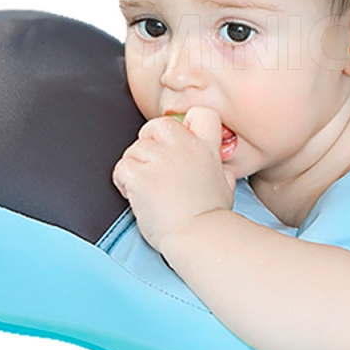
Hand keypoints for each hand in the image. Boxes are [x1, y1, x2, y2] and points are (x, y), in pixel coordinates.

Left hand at [112, 107, 235, 253]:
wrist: (199, 236)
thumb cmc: (212, 218)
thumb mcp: (226, 186)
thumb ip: (220, 170)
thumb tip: (219, 170)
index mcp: (206, 148)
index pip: (199, 113)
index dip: (185, 122)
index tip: (179, 139)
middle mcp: (184, 148)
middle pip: (157, 125)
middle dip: (148, 140)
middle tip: (149, 161)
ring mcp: (161, 161)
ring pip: (135, 148)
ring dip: (134, 165)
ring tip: (141, 186)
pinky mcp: (141, 178)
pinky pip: (122, 167)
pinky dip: (122, 180)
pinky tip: (131, 194)